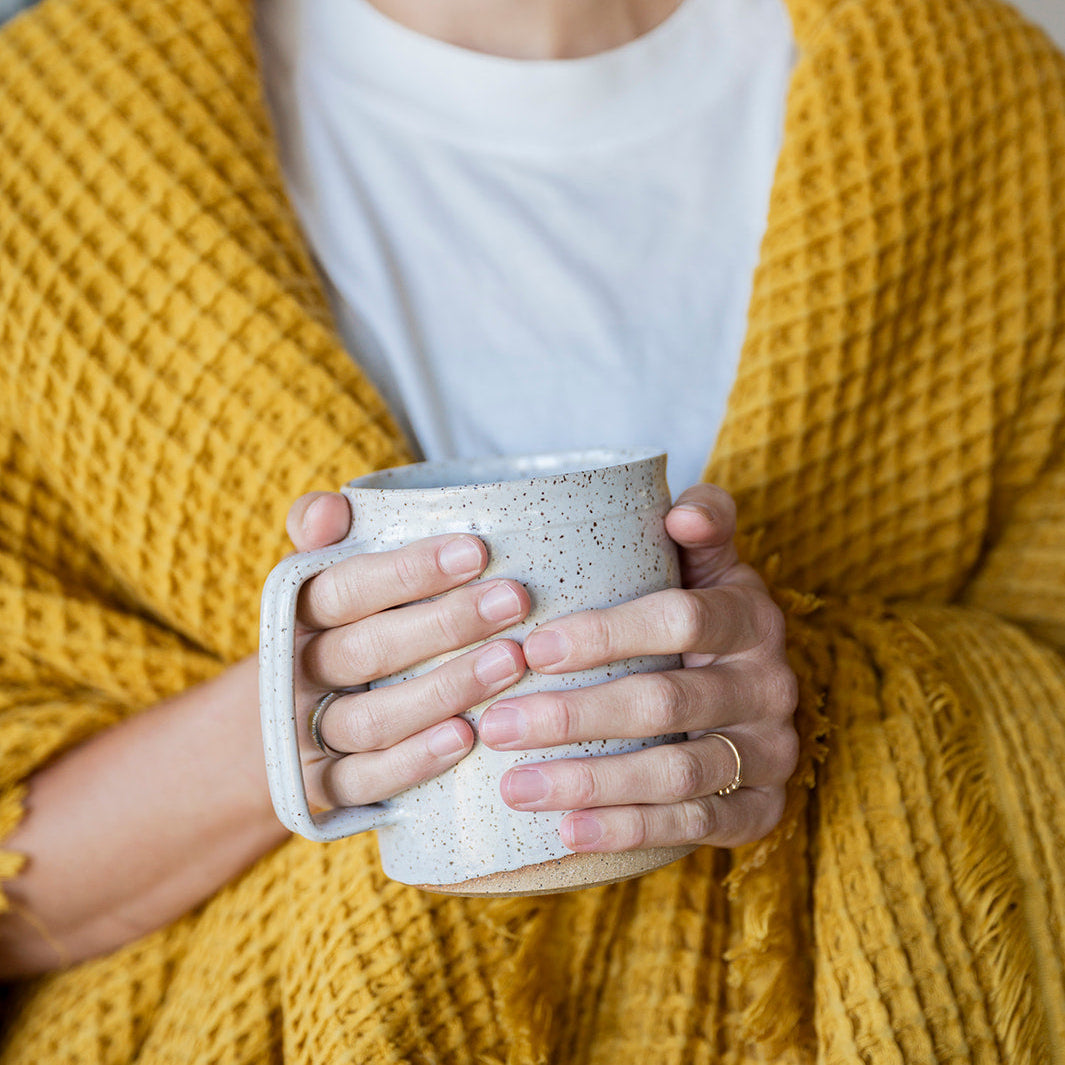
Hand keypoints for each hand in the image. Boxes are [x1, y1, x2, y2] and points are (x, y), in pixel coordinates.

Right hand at [286, 492, 529, 810]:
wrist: (280, 718)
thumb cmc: (332, 627)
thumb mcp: (321, 574)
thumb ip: (321, 528)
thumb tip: (331, 511)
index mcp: (295, 613)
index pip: (343, 588)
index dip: (407, 572)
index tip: (476, 552)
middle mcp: (297, 673)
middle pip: (365, 651)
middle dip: (444, 625)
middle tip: (513, 601)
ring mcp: (308, 735)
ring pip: (370, 719)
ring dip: (442, 690)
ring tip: (509, 663)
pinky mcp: (324, 788)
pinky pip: (365, 782)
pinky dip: (414, 761)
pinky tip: (466, 737)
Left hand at [478, 484, 798, 851]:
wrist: (757, 696)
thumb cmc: (705, 619)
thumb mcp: (710, 565)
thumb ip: (703, 523)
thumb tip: (682, 511)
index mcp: (751, 617)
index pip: (681, 619)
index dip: (607, 634)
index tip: (532, 650)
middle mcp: (770, 687)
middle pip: (667, 702)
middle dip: (576, 716)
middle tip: (499, 725)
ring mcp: (769, 754)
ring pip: (677, 774)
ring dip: (591, 783)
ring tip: (515, 786)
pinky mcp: (760, 810)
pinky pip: (695, 827)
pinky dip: (629, 831)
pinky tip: (566, 831)